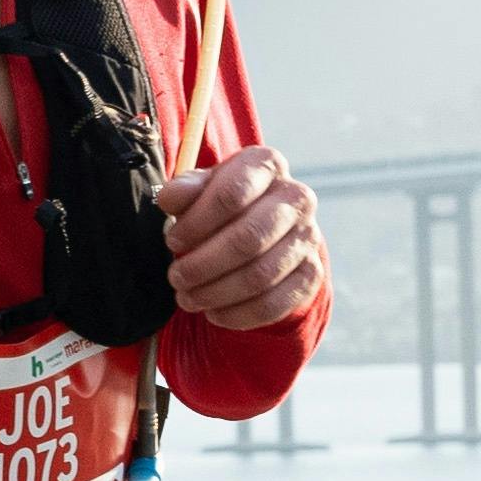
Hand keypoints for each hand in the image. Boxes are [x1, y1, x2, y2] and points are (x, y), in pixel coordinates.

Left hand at [165, 146, 324, 328]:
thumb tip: (169, 198)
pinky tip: (214, 313)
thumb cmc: (223, 205)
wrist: (265, 228)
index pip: (232, 193)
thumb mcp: (201, 189)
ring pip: (261, 275)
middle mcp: (296, 197)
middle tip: (176, 278)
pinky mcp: (311, 273)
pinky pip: (275, 303)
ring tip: (188, 298)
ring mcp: (308, 236)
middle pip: (249, 238)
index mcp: (266, 165)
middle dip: (204, 264)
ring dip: (216, 293)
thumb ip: (184, 191)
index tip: (173, 241)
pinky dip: (239, 314)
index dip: (196, 223)